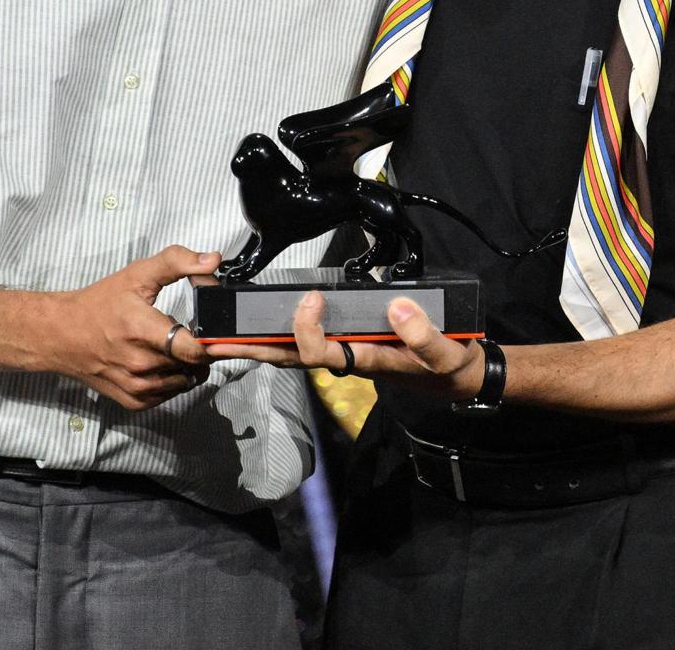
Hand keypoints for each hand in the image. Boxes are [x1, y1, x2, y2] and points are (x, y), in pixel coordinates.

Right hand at [40, 245, 216, 410]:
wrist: (60, 334)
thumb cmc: (98, 305)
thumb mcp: (137, 274)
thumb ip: (178, 262)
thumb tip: (212, 260)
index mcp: (142, 330)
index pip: (195, 349)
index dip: (217, 342)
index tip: (224, 334)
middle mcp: (140, 364)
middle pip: (195, 364)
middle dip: (203, 347)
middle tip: (196, 330)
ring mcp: (136, 386)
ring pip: (187, 381)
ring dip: (190, 364)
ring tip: (175, 344)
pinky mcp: (133, 400)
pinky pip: (171, 394)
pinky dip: (175, 379)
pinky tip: (163, 360)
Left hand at [207, 291, 485, 401]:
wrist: (458, 377)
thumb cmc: (449, 365)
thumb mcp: (447, 354)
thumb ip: (424, 335)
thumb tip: (396, 307)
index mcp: (365, 361)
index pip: (321, 352)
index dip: (308, 328)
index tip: (310, 297)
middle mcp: (347, 360)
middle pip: (289, 358)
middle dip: (252, 348)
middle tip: (215, 338)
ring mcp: (345, 353)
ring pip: (292, 353)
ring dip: (257, 344)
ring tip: (223, 334)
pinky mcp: (348, 344)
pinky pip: (306, 343)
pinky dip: (280, 336)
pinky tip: (261, 328)